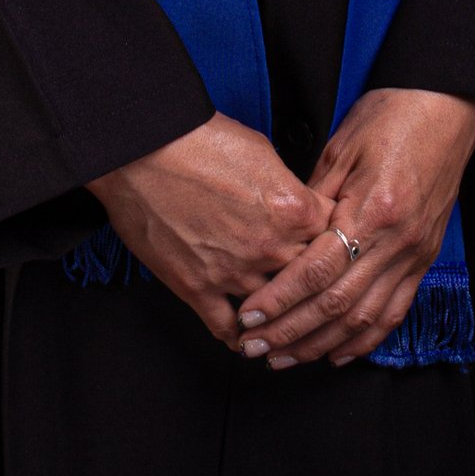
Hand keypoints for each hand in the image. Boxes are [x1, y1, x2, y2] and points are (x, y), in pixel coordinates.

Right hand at [86, 112, 333, 343]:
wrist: (141, 149)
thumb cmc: (197, 138)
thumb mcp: (261, 150)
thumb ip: (287, 187)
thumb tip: (295, 205)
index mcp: (293, 209)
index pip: (333, 240)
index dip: (329, 243)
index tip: (325, 250)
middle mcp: (270, 246)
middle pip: (308, 279)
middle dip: (308, 282)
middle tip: (307, 288)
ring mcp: (234, 272)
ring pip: (273, 309)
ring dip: (278, 314)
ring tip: (282, 321)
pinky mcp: (197, 288)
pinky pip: (227, 329)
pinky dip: (240, 337)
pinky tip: (246, 337)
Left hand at [230, 87, 474, 368]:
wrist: (447, 106)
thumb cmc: (392, 115)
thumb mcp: (341, 147)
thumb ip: (313, 197)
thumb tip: (285, 236)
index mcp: (372, 210)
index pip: (317, 271)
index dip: (280, 298)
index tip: (249, 315)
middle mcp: (396, 242)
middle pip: (337, 305)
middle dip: (291, 331)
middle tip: (254, 346)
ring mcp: (414, 255)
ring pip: (364, 319)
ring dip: (321, 345)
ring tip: (286, 357)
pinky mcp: (424, 259)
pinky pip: (394, 312)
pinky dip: (364, 340)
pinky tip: (337, 353)